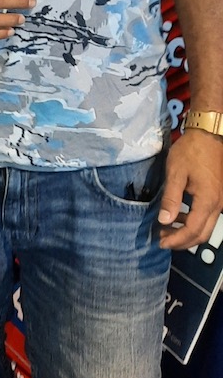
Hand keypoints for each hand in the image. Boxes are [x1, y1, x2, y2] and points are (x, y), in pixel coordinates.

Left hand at [158, 131, 222, 249]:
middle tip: (162, 240)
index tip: (161, 242)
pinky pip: (208, 217)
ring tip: (166, 228)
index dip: (177, 240)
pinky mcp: (218, 196)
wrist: (208, 135)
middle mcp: (218, 205)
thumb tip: (164, 221)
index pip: (193, 230)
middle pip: (202, 234)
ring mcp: (220, 201)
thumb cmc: (190, 151)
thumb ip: (171, 199)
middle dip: (182, 241)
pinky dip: (193, 221)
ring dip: (187, 232)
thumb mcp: (175, 173)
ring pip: (206, 227)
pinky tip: (178, 215)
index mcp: (207, 201)